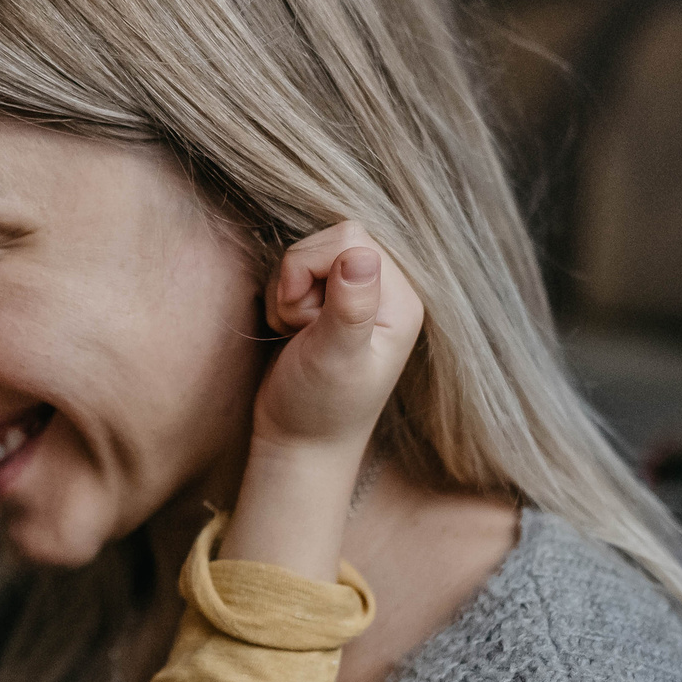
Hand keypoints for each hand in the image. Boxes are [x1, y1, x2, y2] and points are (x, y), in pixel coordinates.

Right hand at [251, 221, 424, 456]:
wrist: (299, 443)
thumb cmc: (321, 408)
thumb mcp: (338, 357)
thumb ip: (352, 305)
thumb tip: (360, 253)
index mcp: (400, 300)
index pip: (350, 238)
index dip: (314, 267)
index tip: (310, 316)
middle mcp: (383, 292)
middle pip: (327, 239)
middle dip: (297, 279)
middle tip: (303, 327)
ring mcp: (355, 296)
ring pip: (304, 255)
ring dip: (287, 293)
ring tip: (299, 335)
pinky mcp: (328, 303)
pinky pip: (294, 273)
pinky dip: (281, 299)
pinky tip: (292, 333)